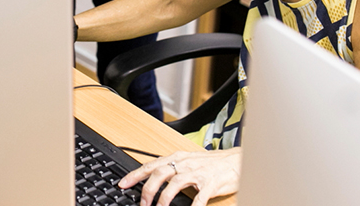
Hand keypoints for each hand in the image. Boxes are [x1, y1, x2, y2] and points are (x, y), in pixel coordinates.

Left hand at [118, 148, 241, 205]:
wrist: (236, 160)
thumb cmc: (211, 163)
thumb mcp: (188, 162)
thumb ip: (171, 169)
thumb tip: (153, 180)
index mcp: (177, 158)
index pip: (151, 165)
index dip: (135, 175)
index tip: (123, 184)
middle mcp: (185, 163)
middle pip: (160, 173)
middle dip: (148, 189)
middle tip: (142, 203)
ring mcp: (198, 173)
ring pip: (175, 184)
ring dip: (164, 198)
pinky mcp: (211, 184)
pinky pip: (199, 198)